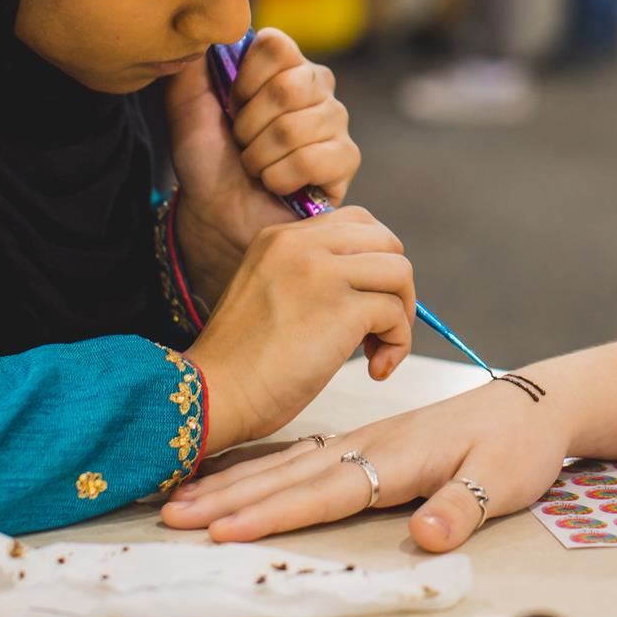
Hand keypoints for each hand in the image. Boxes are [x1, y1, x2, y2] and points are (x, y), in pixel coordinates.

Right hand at [161, 374, 570, 550]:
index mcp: (396, 454)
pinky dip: (265, 468)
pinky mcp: (369, 442)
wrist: (534, 402)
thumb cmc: (518, 445)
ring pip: (288, 463)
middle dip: (228, 498)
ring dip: (235, 482)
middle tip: (171, 515)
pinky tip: (240, 477)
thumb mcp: (501, 481)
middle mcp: (371, 443)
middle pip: (289, 475)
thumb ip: (460, 509)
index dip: (272, 515)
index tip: (222, 532)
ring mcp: (366, 439)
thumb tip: (424, 537)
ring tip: (184, 497)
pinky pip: (305, 456)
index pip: (324, 491)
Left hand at [164, 28, 357, 302]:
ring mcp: (336, 122)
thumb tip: (204, 31)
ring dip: (259, 157)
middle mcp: (316, 87)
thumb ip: (192, 66)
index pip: (276, 45)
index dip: (245, 79)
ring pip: (295, 128)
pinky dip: (280, 177)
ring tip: (256, 166)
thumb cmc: (208, 161)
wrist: (218, 216)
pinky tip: (277, 184)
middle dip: (249, 126)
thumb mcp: (188, 109)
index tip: (231, 105)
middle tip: (243, 143)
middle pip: (287, 87)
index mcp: (283, 66)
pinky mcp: (346, 159)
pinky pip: (312, 158)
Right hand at [190, 206, 415, 451]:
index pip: (356, 222)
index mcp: (281, 236)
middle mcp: (302, 244)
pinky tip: (374, 368)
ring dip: (400, 315)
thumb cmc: (241, 360)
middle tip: (379, 326)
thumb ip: (311, 275)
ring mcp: (322, 273)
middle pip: (386, 241)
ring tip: (377, 350)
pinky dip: (397, 344)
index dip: (374, 259)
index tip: (363, 299)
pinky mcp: (341, 309)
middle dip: (395, 284)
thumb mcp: (269, 291)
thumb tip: (372, 287)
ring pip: (399, 272)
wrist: (215, 393)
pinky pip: (395, 314)